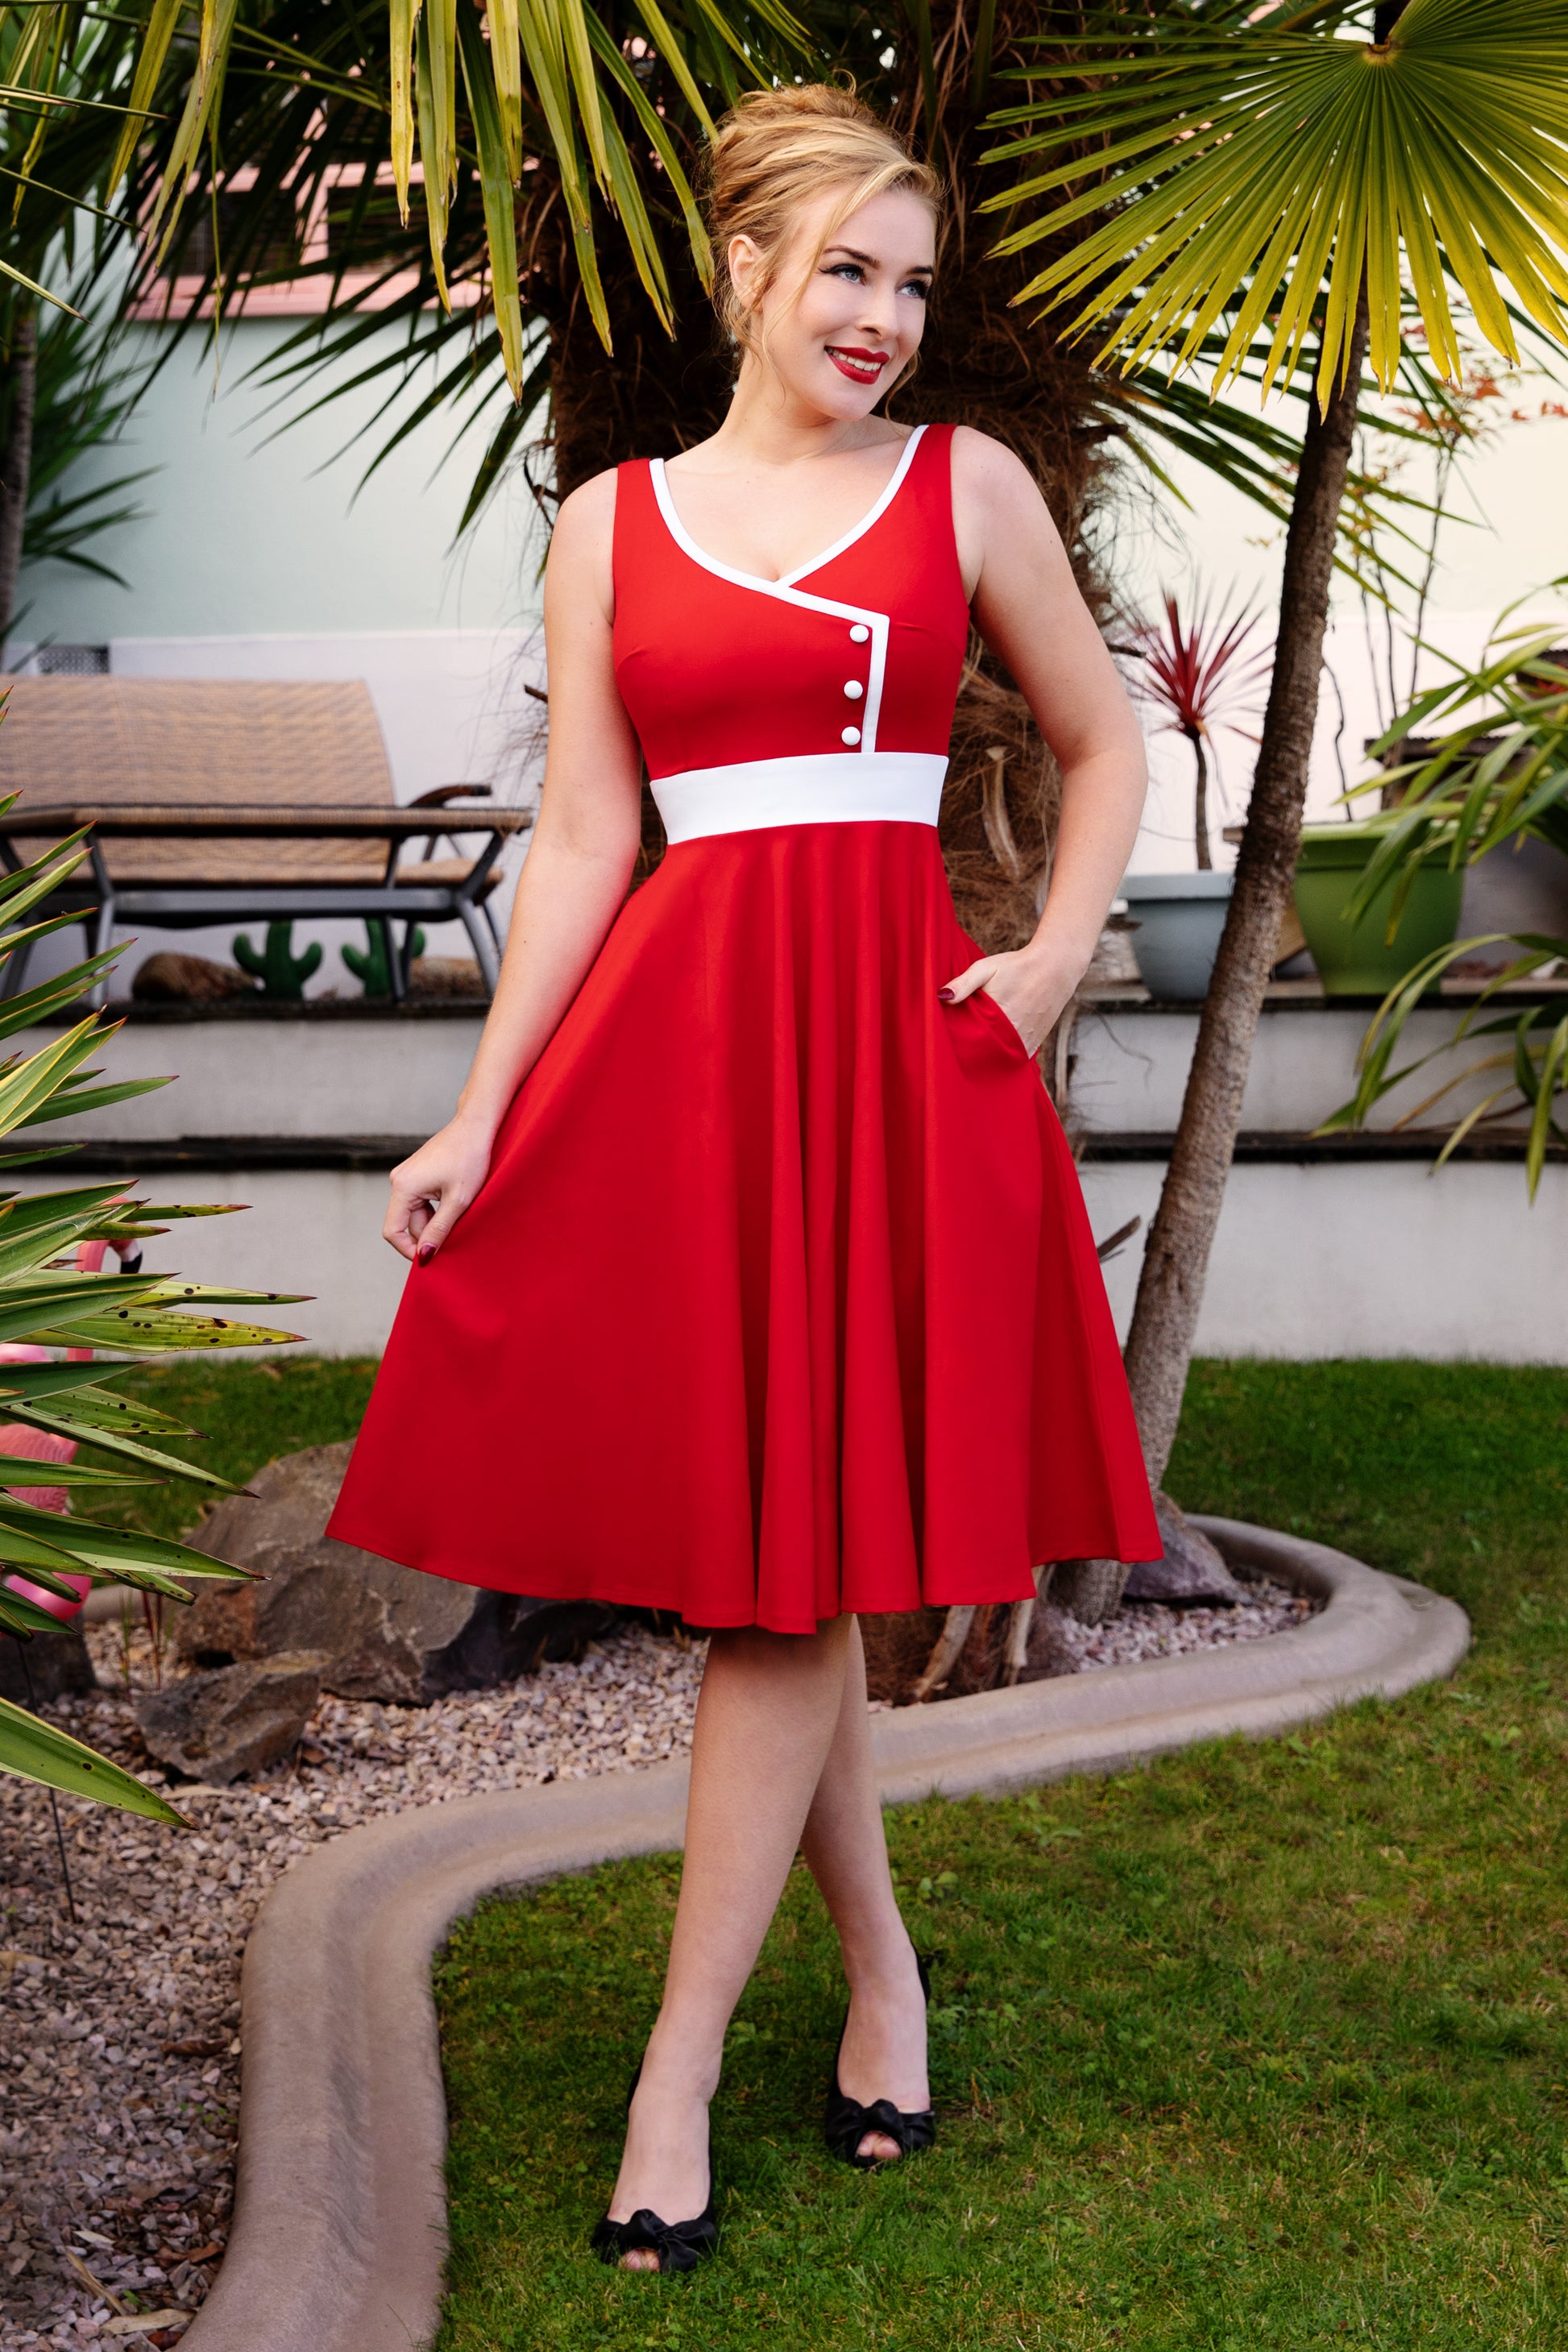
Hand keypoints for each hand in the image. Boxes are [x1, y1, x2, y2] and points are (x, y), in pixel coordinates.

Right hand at [384, 1117, 495, 1264]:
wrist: (475, 1126)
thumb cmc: (469, 1158)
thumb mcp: (458, 1200)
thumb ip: (439, 1230)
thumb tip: (424, 1257)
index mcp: (403, 1187)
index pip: (393, 1231)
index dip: (409, 1250)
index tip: (430, 1260)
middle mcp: (398, 1181)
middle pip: (406, 1224)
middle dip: (427, 1235)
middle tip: (456, 1236)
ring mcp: (405, 1177)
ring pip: (414, 1214)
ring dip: (433, 1223)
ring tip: (459, 1216)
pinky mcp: (415, 1175)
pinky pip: (419, 1203)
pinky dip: (435, 1210)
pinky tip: (454, 1206)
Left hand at [938, 942, 1083, 1057]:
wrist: (1055, 967)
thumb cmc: (1017, 966)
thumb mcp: (987, 968)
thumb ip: (964, 983)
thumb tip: (942, 996)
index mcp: (997, 1016)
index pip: (970, 1040)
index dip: (959, 1041)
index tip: (950, 1038)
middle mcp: (1013, 1033)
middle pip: (984, 1053)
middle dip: (971, 1051)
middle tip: (959, 1046)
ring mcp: (1025, 1041)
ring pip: (999, 1058)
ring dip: (987, 1056)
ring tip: (975, 1051)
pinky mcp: (1034, 1043)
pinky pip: (1014, 1058)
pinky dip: (1004, 1057)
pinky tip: (994, 1051)